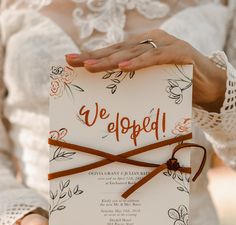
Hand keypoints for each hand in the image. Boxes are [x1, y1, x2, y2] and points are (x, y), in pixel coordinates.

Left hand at [66, 29, 225, 111]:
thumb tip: (111, 99)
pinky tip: (123, 67)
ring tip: (90, 67)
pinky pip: (155, 57)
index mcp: (141, 48)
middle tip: (73, 62)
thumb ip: (134, 83)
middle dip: (94, 57)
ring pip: (132, 52)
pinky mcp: (179, 52)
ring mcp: (164, 44)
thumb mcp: (151, 84)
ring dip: (110, 60)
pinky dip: (139, 62)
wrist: (208, 84)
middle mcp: (150, 42)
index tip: (71, 62)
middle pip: (117, 50)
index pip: (113, 52)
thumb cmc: (176, 85)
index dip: (92, 57)